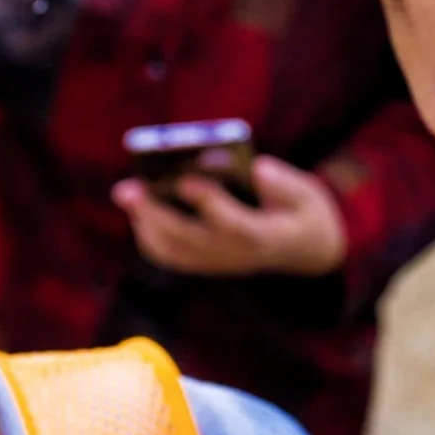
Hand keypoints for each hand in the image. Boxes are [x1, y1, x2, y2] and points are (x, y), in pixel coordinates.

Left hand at [111, 155, 346, 277]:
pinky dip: (149, 236)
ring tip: (127, 193)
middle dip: (154, 212)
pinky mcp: (205, 265)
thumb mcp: (308, 196)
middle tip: (125, 188)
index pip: (231, 222)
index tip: (185, 179)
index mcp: (263, 236)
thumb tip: (257, 168)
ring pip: (172, 251)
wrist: (306, 254)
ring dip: (144, 224)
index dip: (208, 201)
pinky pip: (170, 257)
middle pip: (187, 239)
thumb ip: (284, 184)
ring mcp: (217, 263)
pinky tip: (138, 211)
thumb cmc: (303, 214)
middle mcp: (234, 255)